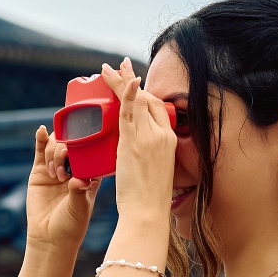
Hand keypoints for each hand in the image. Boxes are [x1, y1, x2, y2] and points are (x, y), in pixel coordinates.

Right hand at [26, 125, 98, 258]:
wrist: (50, 237)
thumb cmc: (71, 225)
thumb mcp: (80, 208)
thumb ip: (79, 191)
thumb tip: (78, 179)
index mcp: (90, 173)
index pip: (91, 150)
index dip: (86, 144)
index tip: (82, 146)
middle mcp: (74, 167)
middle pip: (71, 143)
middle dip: (66, 151)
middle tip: (63, 172)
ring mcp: (56, 168)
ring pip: (56, 145)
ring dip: (54, 153)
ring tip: (54, 175)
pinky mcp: (39, 171)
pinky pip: (40, 151)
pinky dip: (40, 139)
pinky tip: (41, 131)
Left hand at [98, 58, 176, 225]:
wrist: (148, 212)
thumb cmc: (150, 199)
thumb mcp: (157, 171)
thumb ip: (149, 155)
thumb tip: (137, 151)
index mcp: (170, 141)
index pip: (158, 109)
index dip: (146, 93)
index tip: (135, 83)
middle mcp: (162, 135)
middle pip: (148, 99)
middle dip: (133, 80)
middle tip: (121, 64)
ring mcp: (148, 137)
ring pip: (135, 101)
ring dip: (121, 81)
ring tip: (107, 68)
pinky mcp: (133, 142)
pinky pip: (129, 112)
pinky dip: (125, 93)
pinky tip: (119, 80)